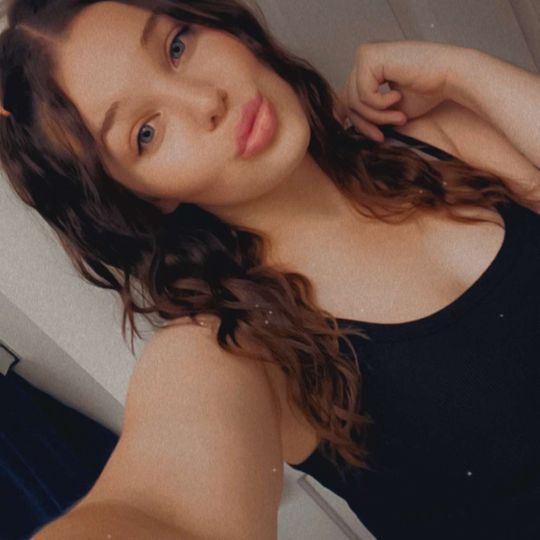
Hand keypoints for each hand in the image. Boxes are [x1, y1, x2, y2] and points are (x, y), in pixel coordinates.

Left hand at [334, 40, 463, 140]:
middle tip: (382, 136)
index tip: (375, 137)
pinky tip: (398, 97)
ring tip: (398, 118)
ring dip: (377, 117)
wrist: (450, 76)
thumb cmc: (426, 93)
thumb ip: (369, 114)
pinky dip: (379, 105)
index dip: (358, 122)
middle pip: (348, 101)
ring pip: (354, 100)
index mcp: (369, 68)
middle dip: (365, 124)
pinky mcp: (369, 56)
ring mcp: (365, 54)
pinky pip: (363, 94)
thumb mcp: (390, 110)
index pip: (349, 99)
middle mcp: (364, 57)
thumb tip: (344, 129)